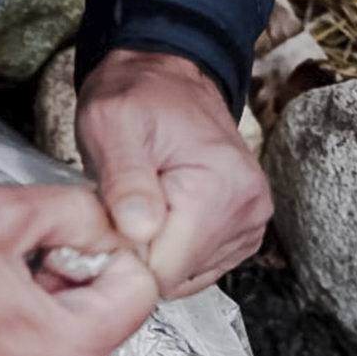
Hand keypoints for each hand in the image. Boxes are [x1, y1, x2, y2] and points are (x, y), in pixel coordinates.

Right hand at [0, 184, 157, 355]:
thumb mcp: (6, 214)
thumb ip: (78, 209)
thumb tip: (107, 221)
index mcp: (73, 346)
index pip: (142, 285)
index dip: (107, 248)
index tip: (63, 240)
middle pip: (110, 310)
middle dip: (77, 273)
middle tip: (23, 257)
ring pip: (75, 329)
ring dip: (50, 295)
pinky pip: (42, 351)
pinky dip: (26, 322)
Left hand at [75, 49, 272, 298]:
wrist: (168, 78)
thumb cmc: (138, 97)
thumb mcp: (113, 124)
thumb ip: (123, 179)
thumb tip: (140, 228)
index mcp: (221, 188)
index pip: (163, 270)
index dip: (123, 256)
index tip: (107, 221)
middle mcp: (246, 210)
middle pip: (174, 277)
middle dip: (137, 254)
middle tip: (121, 208)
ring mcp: (249, 224)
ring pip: (183, 277)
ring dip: (152, 251)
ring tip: (142, 205)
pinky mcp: (242, 233)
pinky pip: (194, 268)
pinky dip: (169, 250)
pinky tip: (160, 215)